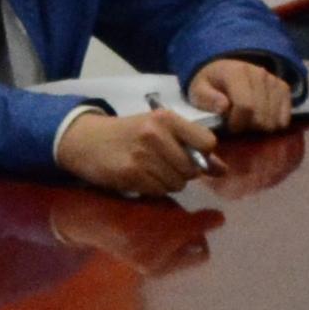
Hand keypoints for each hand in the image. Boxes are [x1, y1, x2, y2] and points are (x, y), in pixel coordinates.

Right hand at [53, 106, 216, 199]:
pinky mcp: (130, 174)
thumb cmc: (128, 133)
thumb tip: (222, 170)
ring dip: (168, 182)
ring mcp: (142, 156)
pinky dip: (154, 189)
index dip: (202, 154)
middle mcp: (155, 134)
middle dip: (184, 172)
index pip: (206, 142)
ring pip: (177, 183)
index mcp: (166, 118)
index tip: (190, 154)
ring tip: (152, 171)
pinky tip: (141, 177)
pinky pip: (158, 191)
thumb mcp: (159, 129)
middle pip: (192, 168)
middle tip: (166, 165)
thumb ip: (191, 145)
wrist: (86, 140)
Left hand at [188, 54, 294, 134]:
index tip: (229, 126)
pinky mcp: (283, 87)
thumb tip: (224, 106)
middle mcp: (259, 73)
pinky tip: (261, 119)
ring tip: (248, 120)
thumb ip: (207, 98)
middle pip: (262, 115)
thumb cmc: (210, 84)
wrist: (224, 69)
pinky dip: (274, 124)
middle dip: (248, 126)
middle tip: (238, 124)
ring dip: (260, 127)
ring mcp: (273, 80)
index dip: (237, 123)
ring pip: (274, 119)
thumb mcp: (198, 90)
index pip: (246, 106)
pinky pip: (285, 116)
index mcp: (236, 73)